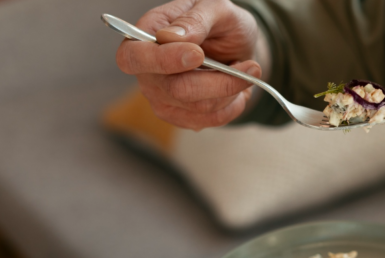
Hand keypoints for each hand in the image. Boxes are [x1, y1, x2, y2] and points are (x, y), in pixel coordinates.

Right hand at [115, 0, 263, 130]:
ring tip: (246, 71)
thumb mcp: (216, 8)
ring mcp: (162, 98)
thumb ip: (196, 19)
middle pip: (176, 89)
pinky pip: (210, 120)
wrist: (235, 47)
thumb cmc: (220, 23)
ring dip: (232, 90)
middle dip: (219, 81)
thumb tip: (170, 37)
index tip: (197, 54)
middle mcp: (147, 72)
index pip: (133, 58)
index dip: (163, 61)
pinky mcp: (181, 116)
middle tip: (252, 67)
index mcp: (144, 37)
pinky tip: (238, 88)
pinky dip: (233, 104)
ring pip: (199, 107)